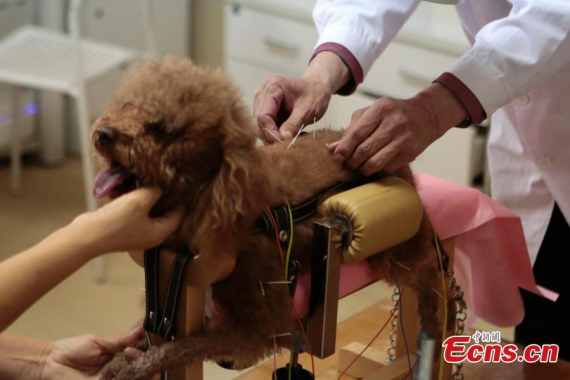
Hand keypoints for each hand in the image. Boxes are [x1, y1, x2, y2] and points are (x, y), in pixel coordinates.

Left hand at [41, 327, 142, 378]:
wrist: (49, 364)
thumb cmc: (72, 350)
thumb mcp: (99, 342)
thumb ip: (120, 340)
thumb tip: (141, 329)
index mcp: (120, 356)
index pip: (141, 354)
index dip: (147, 349)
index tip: (147, 342)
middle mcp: (119, 370)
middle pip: (142, 368)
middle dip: (143, 360)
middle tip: (132, 352)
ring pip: (134, 376)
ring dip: (136, 368)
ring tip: (128, 356)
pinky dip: (126, 377)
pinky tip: (123, 372)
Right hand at [72, 187, 182, 255]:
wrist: (86, 236)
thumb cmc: (116, 221)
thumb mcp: (140, 200)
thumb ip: (155, 191)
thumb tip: (161, 186)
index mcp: (159, 232)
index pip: (178, 214)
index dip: (179, 198)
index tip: (179, 183)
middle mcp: (150, 234)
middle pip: (162, 212)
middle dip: (161, 195)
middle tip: (161, 178)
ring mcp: (135, 231)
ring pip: (146, 209)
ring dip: (144, 195)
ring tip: (145, 178)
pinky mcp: (122, 227)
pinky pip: (132, 211)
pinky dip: (131, 199)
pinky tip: (128, 185)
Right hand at [254, 75, 331, 141]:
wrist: (318, 87)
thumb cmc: (315, 94)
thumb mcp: (308, 110)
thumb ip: (294, 124)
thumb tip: (283, 139)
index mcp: (273, 86)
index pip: (263, 115)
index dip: (270, 132)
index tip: (282, 144)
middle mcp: (263, 91)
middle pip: (259, 121)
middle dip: (271, 135)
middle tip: (286, 146)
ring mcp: (262, 99)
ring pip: (260, 125)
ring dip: (273, 136)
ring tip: (291, 139)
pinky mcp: (265, 108)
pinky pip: (265, 124)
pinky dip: (275, 133)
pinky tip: (288, 135)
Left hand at [328, 83, 466, 174]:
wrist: (427, 115)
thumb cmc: (393, 114)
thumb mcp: (373, 113)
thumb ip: (353, 129)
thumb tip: (332, 148)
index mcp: (380, 109)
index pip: (357, 133)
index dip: (344, 148)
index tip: (337, 157)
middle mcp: (393, 122)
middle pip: (364, 150)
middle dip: (352, 161)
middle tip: (350, 163)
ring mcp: (404, 138)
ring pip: (375, 162)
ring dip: (364, 168)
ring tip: (361, 166)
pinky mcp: (411, 152)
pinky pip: (388, 167)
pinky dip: (380, 169)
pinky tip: (379, 164)